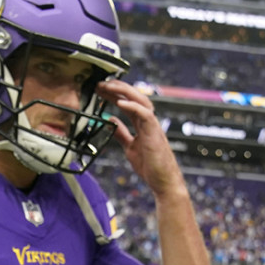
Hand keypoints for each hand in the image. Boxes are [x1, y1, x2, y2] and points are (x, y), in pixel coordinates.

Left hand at [95, 79, 181, 197]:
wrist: (163, 181)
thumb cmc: (150, 166)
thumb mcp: (129, 147)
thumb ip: (121, 133)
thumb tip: (111, 122)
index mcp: (142, 124)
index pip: (128, 103)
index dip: (114, 94)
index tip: (100, 89)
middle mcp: (148, 122)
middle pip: (134, 97)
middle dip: (118, 88)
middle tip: (101, 83)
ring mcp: (152, 126)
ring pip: (141, 101)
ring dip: (125, 92)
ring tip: (109, 86)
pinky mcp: (154, 133)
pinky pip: (145, 115)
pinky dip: (133, 107)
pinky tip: (121, 103)